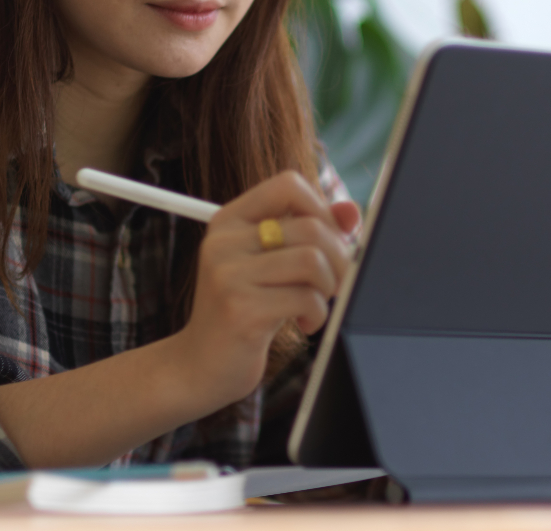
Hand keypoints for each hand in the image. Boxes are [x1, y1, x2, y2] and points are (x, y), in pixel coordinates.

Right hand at [176, 172, 361, 401]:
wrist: (198, 366)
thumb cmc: (242, 311)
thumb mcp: (271, 264)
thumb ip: (308, 233)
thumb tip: (351, 211)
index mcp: (229, 220)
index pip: (288, 185)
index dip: (321, 209)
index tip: (326, 241)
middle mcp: (224, 241)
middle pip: (311, 226)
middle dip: (338, 257)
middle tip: (332, 283)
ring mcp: (228, 274)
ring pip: (312, 260)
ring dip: (329, 287)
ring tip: (314, 303)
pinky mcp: (241, 309)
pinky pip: (306, 298)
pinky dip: (317, 314)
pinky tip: (303, 323)